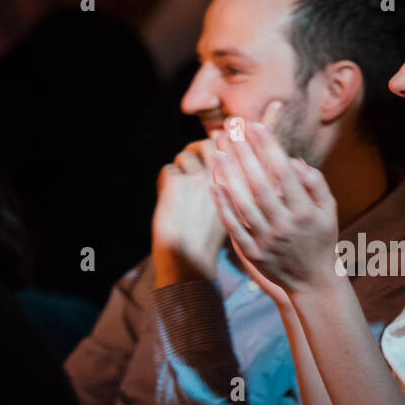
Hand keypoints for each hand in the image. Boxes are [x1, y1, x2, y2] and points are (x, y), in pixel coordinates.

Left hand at [151, 144, 226, 283]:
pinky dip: (164, 182)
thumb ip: (231, 188)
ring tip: (177, 191)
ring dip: (179, 170)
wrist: (190, 262)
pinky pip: (169, 170)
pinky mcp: (178, 183)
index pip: (234, 150)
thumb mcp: (231, 213)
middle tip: (189, 160)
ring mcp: (200, 179)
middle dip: (198, 149)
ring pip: (186, 157)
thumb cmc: (209, 241)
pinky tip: (168, 200)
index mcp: (240, 186)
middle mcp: (223, 178)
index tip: (215, 142)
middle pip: (210, 143)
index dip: (223, 144)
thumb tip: (220, 157)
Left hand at [210, 107, 339, 297]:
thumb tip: (294, 161)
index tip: (255, 125)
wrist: (313, 281)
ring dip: (230, 176)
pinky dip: (224, 206)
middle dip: (244, 154)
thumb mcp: (328, 210)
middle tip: (231, 130)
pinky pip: (235, 226)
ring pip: (244, 203)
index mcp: (305, 211)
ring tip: (218, 151)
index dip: (268, 147)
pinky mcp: (253, 253)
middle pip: (260, 183)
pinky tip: (214, 185)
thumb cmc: (320, 239)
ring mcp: (268, 240)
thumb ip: (315, 183)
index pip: (283, 172)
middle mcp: (286, 225)